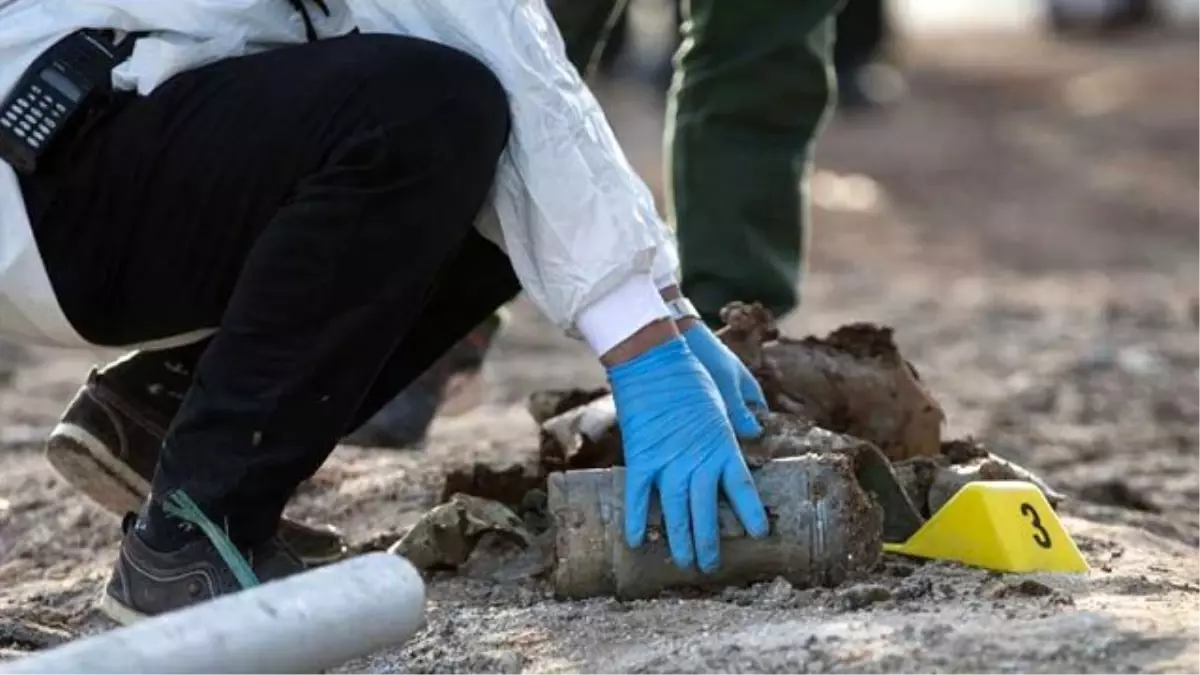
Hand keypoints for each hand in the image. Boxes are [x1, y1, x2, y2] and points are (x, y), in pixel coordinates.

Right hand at [606, 336, 768, 572]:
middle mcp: (698, 461)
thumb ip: (742, 414)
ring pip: (675, 511)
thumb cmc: (695, 368)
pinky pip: (638, 496)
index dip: (749, 514)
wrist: (654, 357)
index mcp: (724, 445)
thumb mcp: (728, 389)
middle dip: (709, 542)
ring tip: (683, 563)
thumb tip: (757, 429)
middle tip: (710, 566)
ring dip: (680, 540)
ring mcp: (668, 462)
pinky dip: (636, 519)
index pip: (742, 488)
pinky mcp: (641, 457)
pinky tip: (637, 541)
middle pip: (706, 511)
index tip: (758, 534)